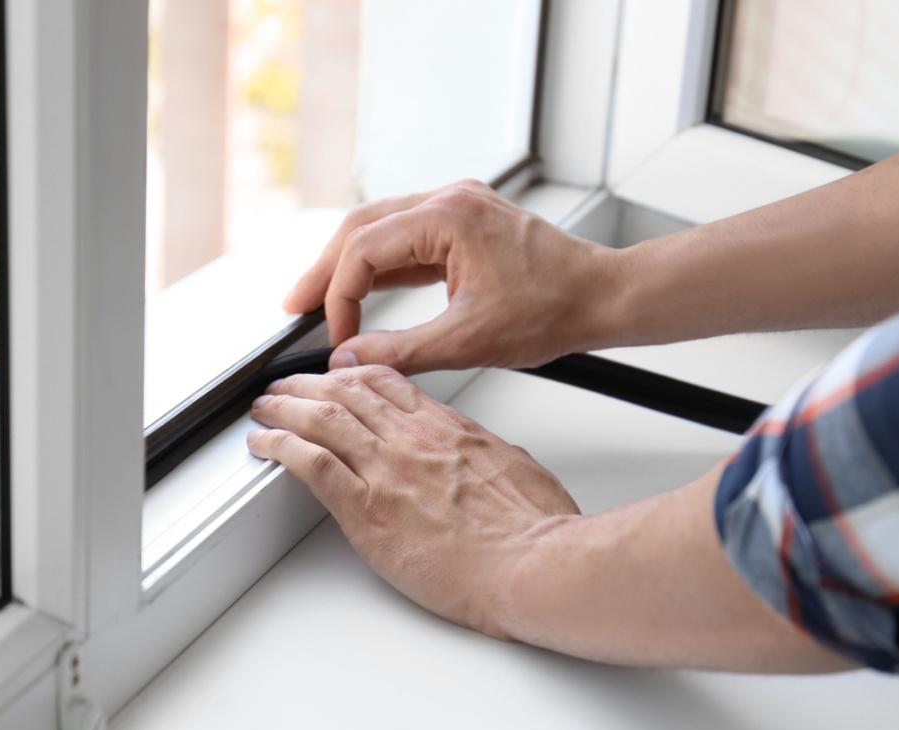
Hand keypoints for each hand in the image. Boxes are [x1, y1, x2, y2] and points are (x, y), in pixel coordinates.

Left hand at [247, 364, 580, 637]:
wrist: (532, 564)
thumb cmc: (534, 528)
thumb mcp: (516, 466)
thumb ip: (487, 453)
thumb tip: (482, 454)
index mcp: (448, 428)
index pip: (388, 383)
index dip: (353, 374)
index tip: (338, 376)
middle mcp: (412, 439)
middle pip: (347, 392)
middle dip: (309, 385)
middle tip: (287, 387)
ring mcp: (387, 469)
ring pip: (321, 418)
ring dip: (284, 408)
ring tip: (264, 408)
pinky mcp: (367, 508)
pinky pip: (311, 464)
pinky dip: (280, 446)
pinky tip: (264, 443)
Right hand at [283, 179, 625, 374]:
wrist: (603, 297)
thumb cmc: (556, 309)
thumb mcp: (470, 340)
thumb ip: (401, 352)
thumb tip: (350, 359)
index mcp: (449, 218)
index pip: (364, 251)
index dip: (339, 297)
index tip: (335, 337)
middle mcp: (449, 200)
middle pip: (361, 227)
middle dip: (326, 270)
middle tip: (295, 304)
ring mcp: (458, 207)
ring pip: (381, 229)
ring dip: (350, 265)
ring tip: (319, 299)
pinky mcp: (465, 223)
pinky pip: (408, 238)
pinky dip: (382, 266)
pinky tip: (364, 291)